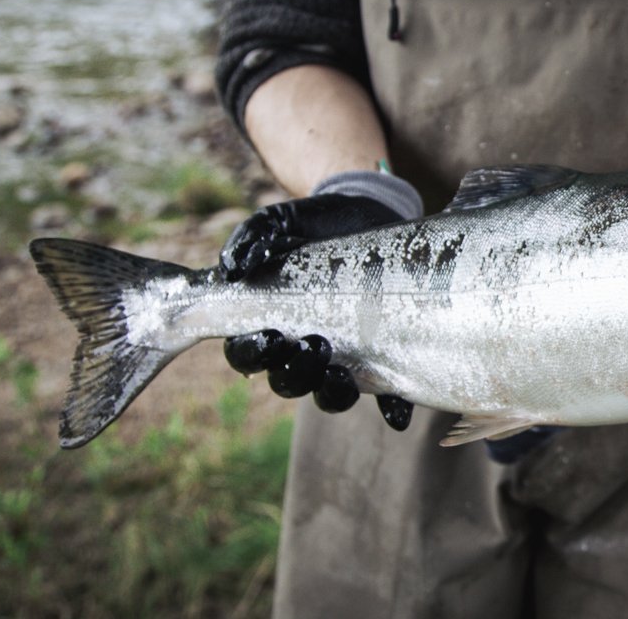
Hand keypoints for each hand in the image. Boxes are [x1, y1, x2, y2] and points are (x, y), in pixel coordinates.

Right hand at [220, 170, 423, 426]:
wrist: (366, 211)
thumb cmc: (309, 224)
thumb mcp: (277, 223)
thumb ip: (250, 239)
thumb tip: (230, 268)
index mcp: (268, 323)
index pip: (246, 353)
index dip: (251, 353)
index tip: (268, 336)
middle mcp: (299, 347)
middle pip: (285, 380)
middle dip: (295, 372)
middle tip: (314, 344)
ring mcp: (340, 354)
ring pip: (328, 392)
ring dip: (331, 390)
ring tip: (341, 371)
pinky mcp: (380, 355)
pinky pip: (387, 393)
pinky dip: (392, 409)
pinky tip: (397, 416)